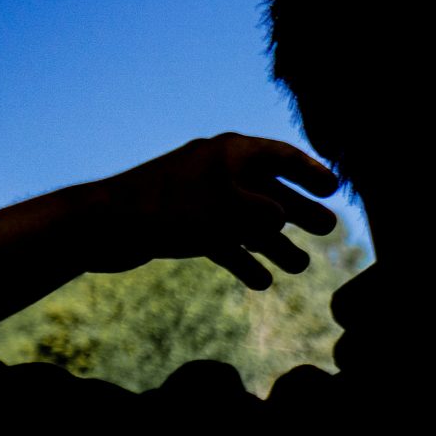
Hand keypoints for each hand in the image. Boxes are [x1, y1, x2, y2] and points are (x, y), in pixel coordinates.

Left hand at [90, 134, 342, 288]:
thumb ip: (266, 212)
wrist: (101, 227)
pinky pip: (222, 240)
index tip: (335, 189)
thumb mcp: (230, 209)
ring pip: (247, 220)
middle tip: (329, 229)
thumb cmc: (170, 209)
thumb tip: (282, 219)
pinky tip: (260, 282)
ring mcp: (200, 199)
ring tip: (300, 267)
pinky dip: (241, 258)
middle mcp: (218, 171)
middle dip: (299, 212)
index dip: (311, 172)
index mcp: (231, 153)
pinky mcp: (183, 224)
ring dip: (274, 243)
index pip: (282, 157)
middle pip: (268, 190)